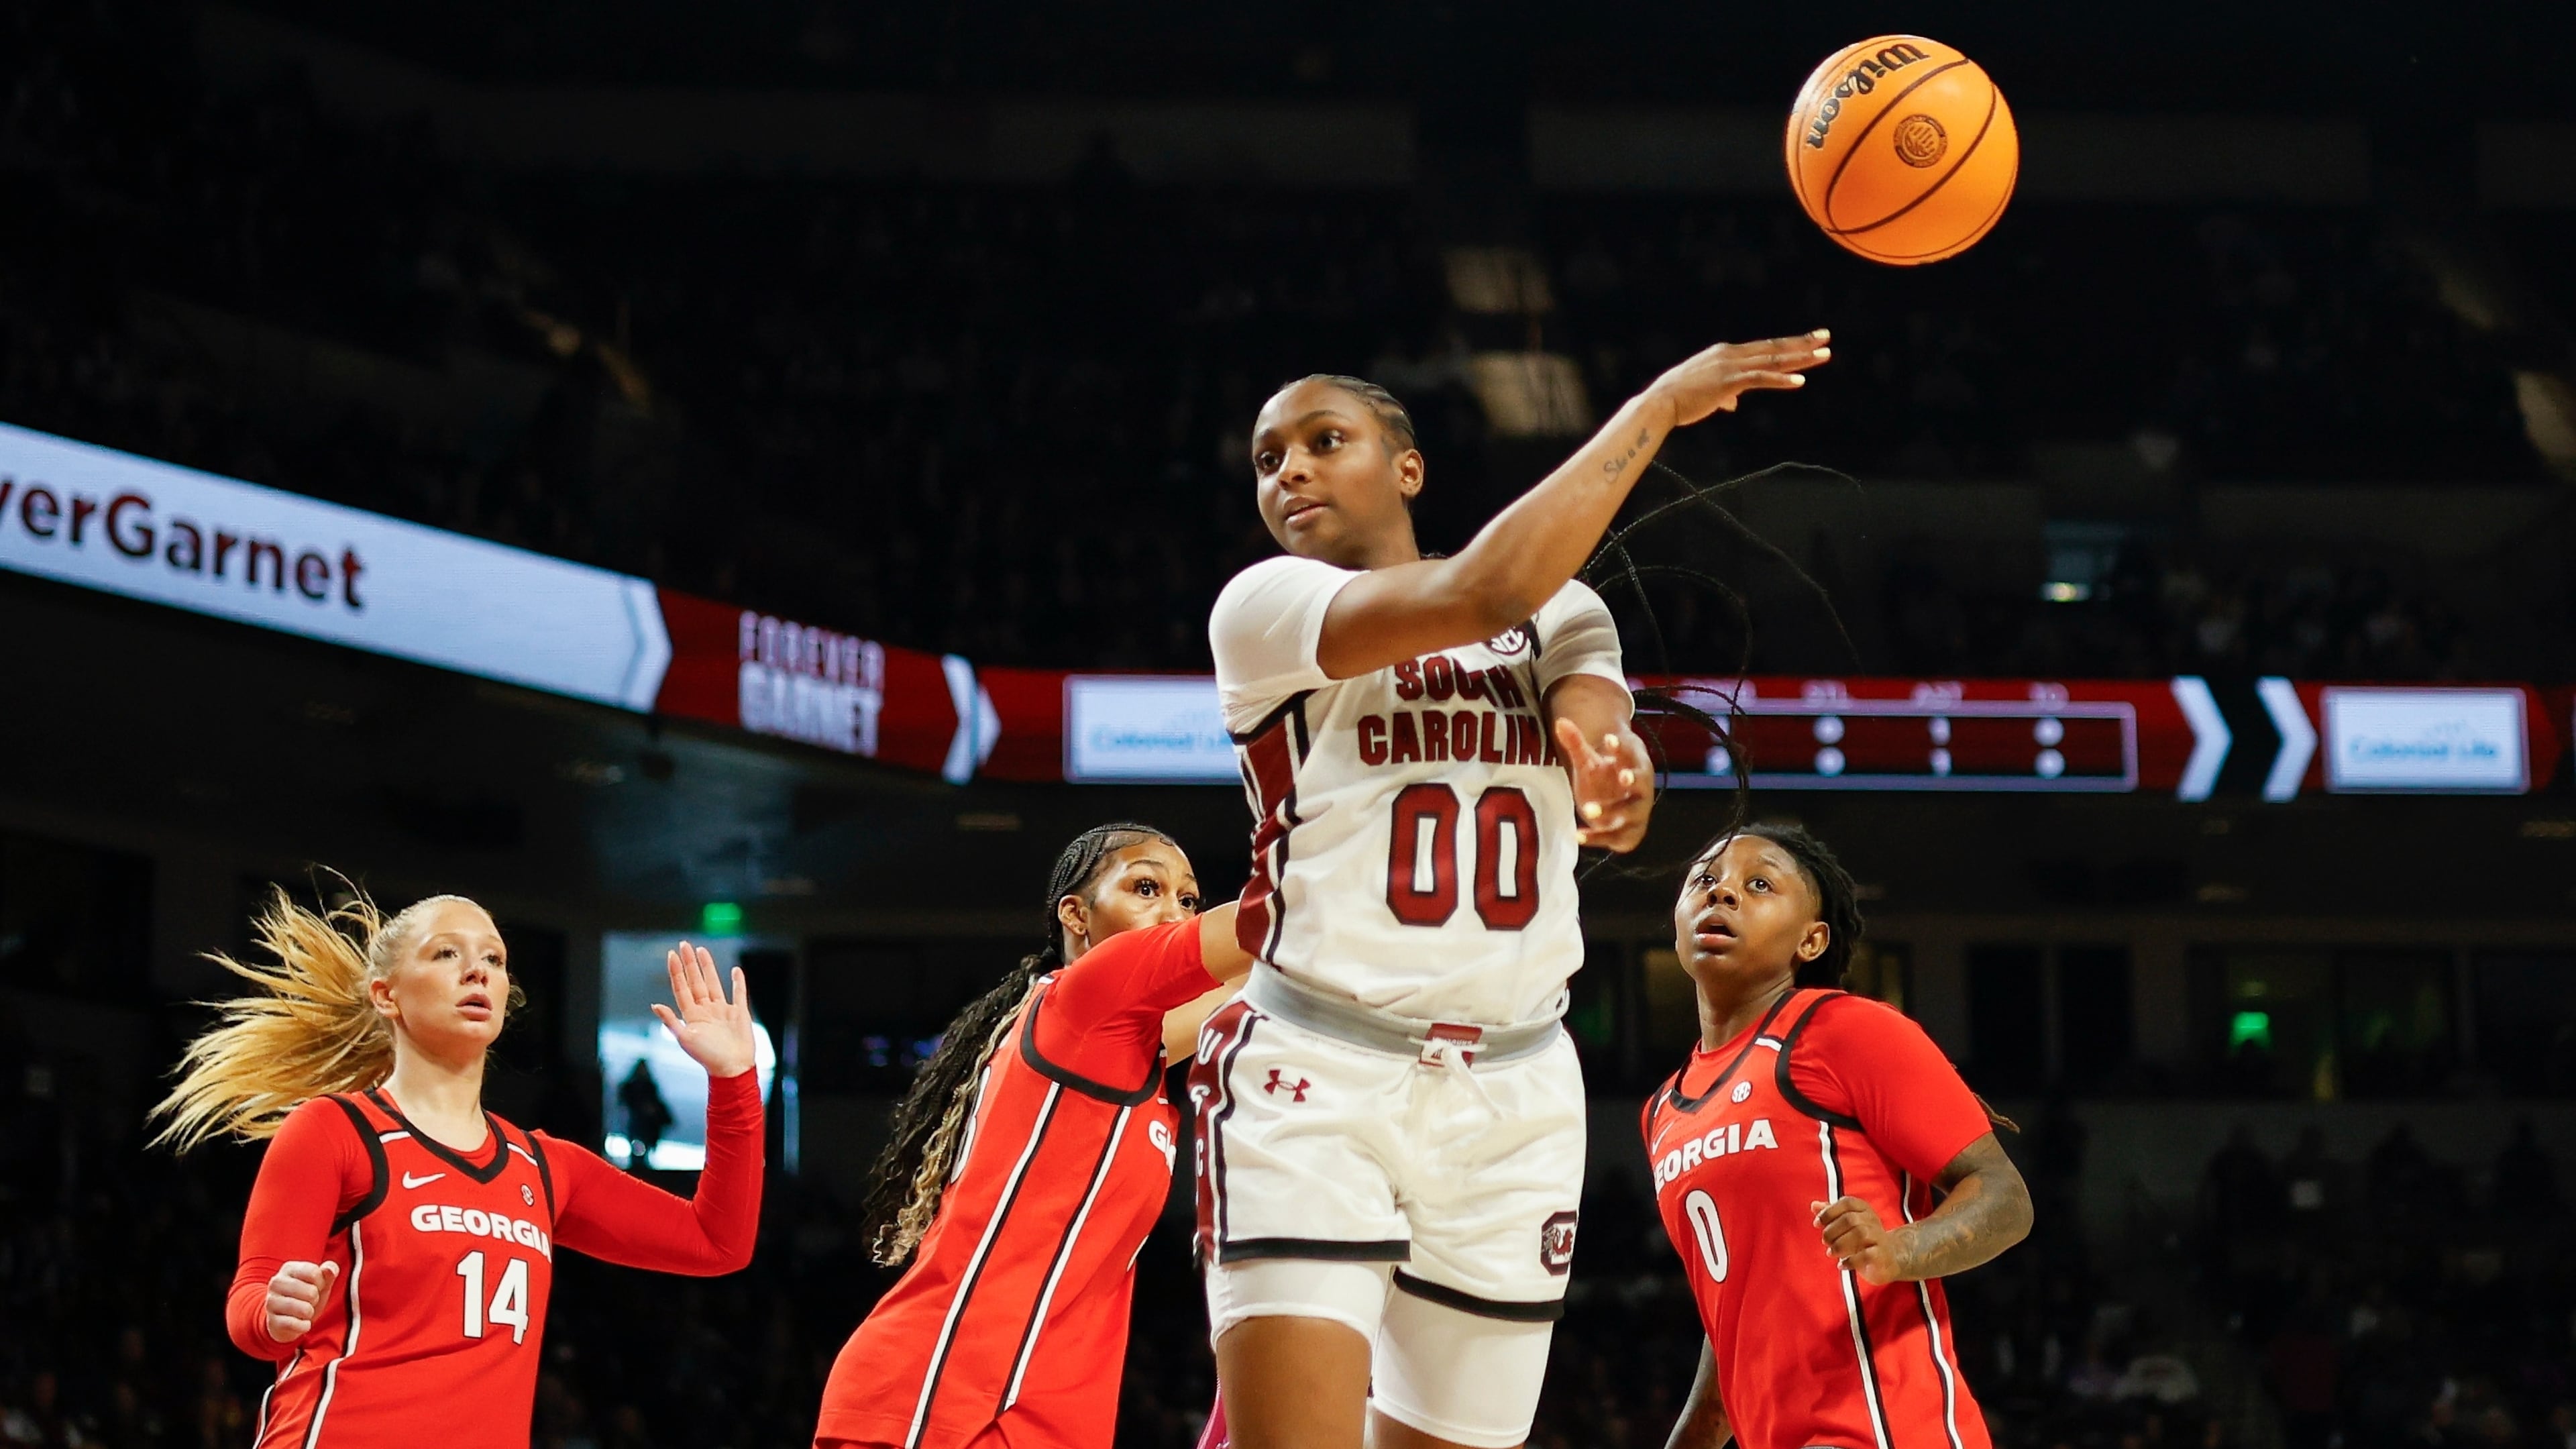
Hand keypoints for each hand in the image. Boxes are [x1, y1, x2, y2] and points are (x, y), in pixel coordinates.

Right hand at [264, 1260, 338, 1342]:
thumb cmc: (305, 1296)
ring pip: (304, 1309)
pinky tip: (300, 1323)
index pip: (314, 1272)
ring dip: (309, 1313)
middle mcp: (276, 1283)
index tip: (315, 1287)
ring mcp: (271, 1302)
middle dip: (315, 1299)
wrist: (286, 1320)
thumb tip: (330, 1269)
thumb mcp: (320, 1282)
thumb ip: (329, 1272)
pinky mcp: (272, 1321)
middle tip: (308, 1301)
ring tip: (303, 1312)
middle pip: (311, 1292)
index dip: (321, 1283)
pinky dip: (304, 1326)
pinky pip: (295, 1324)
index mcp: (289, 1268)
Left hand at [653, 942, 757, 1079]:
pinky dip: (738, 982)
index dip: (676, 971)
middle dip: (689, 963)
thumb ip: (670, 1021)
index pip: (681, 988)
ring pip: (714, 983)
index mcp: (692, 1015)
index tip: (672, 955)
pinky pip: (739, 994)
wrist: (732, 1068)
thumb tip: (655, 1005)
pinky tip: (735, 971)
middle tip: (685, 945)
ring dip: (708, 967)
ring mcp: (722, 1010)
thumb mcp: (684, 1039)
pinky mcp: (739, 1013)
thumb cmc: (707, 1056)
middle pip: (696, 981)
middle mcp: (705, 1010)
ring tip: (702, 951)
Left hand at [1559, 720, 1651, 851]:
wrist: (1614, 802)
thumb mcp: (1589, 760)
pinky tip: (1578, 835)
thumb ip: (1576, 743)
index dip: (1622, 748)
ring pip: (1631, 814)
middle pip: (1643, 785)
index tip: (1608, 739)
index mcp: (1634, 766)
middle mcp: (1641, 790)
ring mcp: (1637, 813)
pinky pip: (1616, 838)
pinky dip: (1598, 837)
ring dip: (1613, 812)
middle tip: (1624, 777)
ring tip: (1589, 809)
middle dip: (1634, 781)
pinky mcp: (1629, 834)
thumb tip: (1559, 722)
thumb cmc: (1605, 777)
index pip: (1632, 754)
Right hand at [1646, 331, 1831, 427]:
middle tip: (1826, 337)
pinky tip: (1800, 381)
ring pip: (1772, 360)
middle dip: (1802, 343)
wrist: (1660, 402)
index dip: (1789, 345)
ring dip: (1801, 358)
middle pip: (1774, 348)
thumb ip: (1724, 395)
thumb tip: (1732, 403)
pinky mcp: (1728, 381)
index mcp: (1726, 354)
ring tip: (1824, 355)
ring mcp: (1730, 366)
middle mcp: (1731, 354)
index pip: (1764, 349)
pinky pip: (1760, 378)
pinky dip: (1781, 379)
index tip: (1810, 341)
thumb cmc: (1680, 399)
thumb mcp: (1706, 393)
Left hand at [1812, 1196, 1907, 1283]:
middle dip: (1832, 1231)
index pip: (1847, 1202)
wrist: (1890, 1258)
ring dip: (1840, 1244)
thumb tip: (1814, 1205)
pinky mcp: (1883, 1255)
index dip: (1829, 1211)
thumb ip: (1831, 1214)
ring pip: (1860, 1234)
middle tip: (1825, 1241)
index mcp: (1863, 1209)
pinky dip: (1851, 1260)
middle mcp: (1873, 1220)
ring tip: (1831, 1253)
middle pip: (1850, 1219)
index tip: (1816, 1223)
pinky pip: (1868, 1255)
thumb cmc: (1863, 1239)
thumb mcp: (1846, 1225)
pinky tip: (1842, 1265)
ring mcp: (1880, 1237)